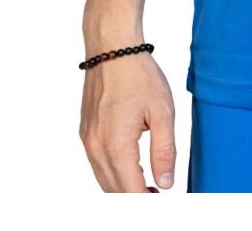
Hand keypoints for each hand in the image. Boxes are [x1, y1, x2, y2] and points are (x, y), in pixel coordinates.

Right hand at [79, 52, 177, 191]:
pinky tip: (132, 166)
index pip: (131, 193)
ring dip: (124, 188)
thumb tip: (166, 183)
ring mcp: (88, 141)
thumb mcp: (163, 112)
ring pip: (104, 180)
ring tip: (149, 186)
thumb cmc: (138, 74)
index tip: (164, 201)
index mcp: (116, 146)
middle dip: (136, 199)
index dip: (149, 202)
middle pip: (115, 192)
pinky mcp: (86, 133)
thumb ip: (164, 151)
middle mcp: (96, 148)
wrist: (112, 47)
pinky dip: (114, 173)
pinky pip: (98, 164)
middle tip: (159, 195)